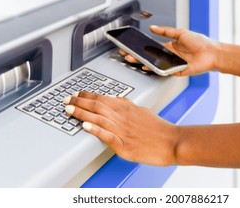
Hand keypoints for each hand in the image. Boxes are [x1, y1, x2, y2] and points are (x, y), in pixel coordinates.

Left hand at [64, 91, 178, 165]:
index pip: (103, 98)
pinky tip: (85, 126)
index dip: (87, 95)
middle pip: (97, 105)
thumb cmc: (159, 129)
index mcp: (127, 108)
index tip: (77, 94)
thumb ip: (127, 106)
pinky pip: (107, 135)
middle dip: (79, 102)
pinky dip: (95, 129)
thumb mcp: (142, 111)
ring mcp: (123, 130)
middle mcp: (123, 117)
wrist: (172, 141)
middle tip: (66, 100)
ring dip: (82, 113)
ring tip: (69, 110)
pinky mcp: (125, 145)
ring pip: (99, 118)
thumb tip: (115, 100)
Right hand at [122, 25, 218, 75]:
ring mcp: (171, 65)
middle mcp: (169, 56)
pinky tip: (147, 67)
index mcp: (169, 47)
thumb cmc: (200, 42)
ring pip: (154, 65)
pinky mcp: (176, 72)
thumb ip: (166, 31)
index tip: (130, 45)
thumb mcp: (181, 32)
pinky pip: (164, 71)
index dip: (140, 47)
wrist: (212, 53)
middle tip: (126, 54)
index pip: (151, 48)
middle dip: (137, 56)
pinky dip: (155, 70)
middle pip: (150, 57)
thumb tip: (153, 27)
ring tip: (133, 60)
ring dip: (143, 63)